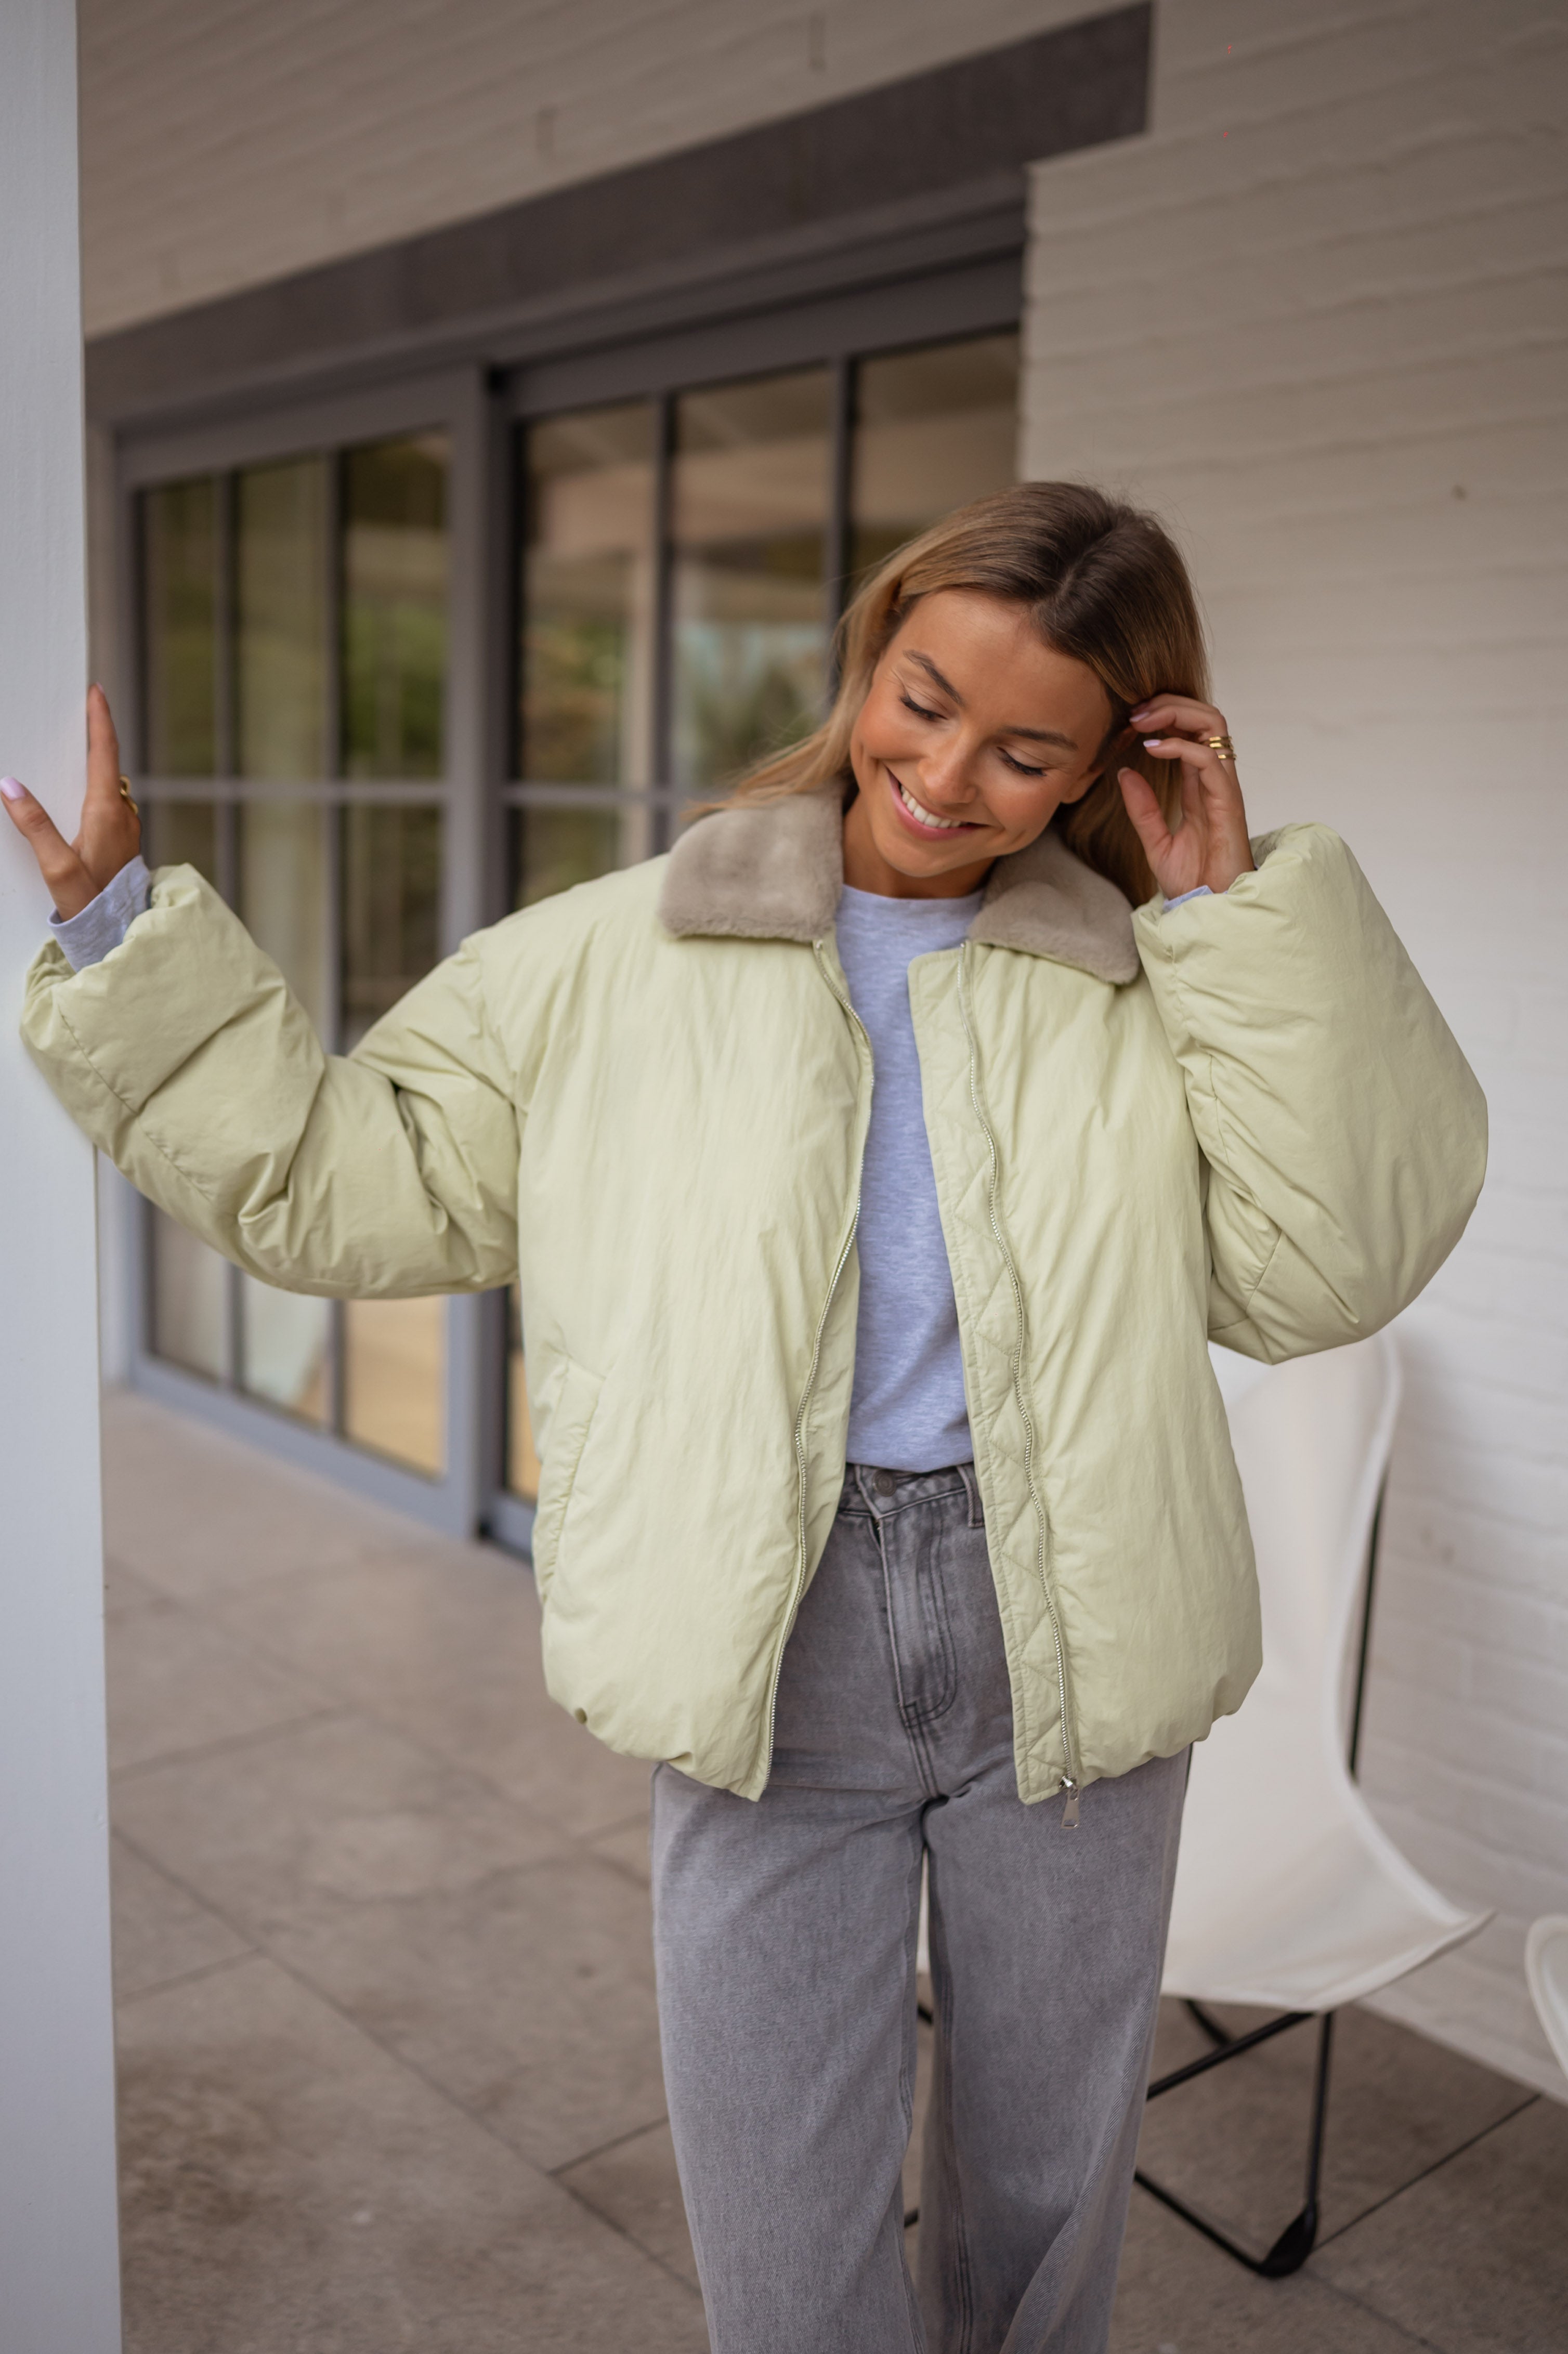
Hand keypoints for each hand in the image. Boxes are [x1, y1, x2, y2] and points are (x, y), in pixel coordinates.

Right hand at [1, 686, 141, 919]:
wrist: (119, 935)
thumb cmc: (90, 905)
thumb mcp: (56, 866)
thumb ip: (33, 825)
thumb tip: (10, 786)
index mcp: (107, 812)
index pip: (105, 753)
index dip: (100, 720)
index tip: (96, 692)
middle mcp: (122, 815)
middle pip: (110, 765)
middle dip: (97, 735)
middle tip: (87, 707)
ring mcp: (126, 829)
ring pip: (112, 785)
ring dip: (98, 763)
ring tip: (82, 743)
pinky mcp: (123, 842)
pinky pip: (111, 803)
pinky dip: (98, 786)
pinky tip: (84, 791)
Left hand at [1117, 694, 1253, 899]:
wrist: (1209, 910)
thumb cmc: (1191, 882)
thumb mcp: (1155, 842)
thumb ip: (1142, 809)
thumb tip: (1124, 773)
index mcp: (1200, 787)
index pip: (1191, 733)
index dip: (1164, 717)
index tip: (1130, 721)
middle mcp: (1215, 780)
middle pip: (1205, 718)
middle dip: (1170, 703)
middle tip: (1135, 711)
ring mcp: (1224, 788)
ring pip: (1213, 725)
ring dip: (1176, 713)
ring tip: (1142, 720)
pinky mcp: (1228, 801)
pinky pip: (1208, 758)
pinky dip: (1179, 746)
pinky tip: (1153, 749)